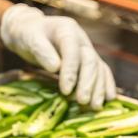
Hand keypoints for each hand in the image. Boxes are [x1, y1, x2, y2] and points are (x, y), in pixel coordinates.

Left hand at [0, 4, 115, 107]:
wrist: (33, 31)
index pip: (73, 51)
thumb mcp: (29, 39)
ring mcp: (88, 50)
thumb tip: (55, 67)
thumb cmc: (29, 35)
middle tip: (82, 101)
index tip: (65, 90)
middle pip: (90, 61)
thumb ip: (41, 50)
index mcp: (67, 30)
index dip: (71, 71)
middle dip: (87, 83)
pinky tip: (108, 99)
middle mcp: (81, 40)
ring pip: (99, 69)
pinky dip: (106, 85)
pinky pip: (102, 72)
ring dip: (98, 88)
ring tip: (94, 107)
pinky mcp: (89, 61)